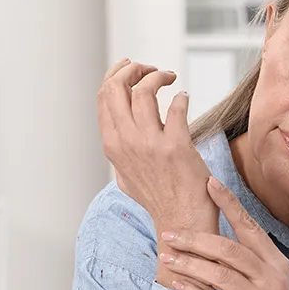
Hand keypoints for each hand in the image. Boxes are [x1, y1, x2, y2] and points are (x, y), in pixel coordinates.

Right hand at [98, 59, 218, 285]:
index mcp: (112, 145)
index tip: (131, 68)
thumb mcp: (125, 174)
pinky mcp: (176, 147)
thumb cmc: (159, 198)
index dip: (116, 75)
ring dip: (156, 76)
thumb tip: (117, 132)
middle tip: (150, 69)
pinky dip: (180, 97)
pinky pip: (175, 108)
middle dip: (132, 69)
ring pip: (143, 91)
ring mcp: (149, 144)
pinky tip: (184, 98)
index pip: (104, 96)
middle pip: (117, 87)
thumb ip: (120, 150)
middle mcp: (126, 142)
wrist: (181, 221)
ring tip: (169, 77)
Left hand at [161, 177, 288, 289]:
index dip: (229, 204)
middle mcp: (272, 278)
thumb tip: (216, 237)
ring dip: (188, 264)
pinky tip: (177, 285)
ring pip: (219, 274)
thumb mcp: (269, 285)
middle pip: (229, 249)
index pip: (250, 227)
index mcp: (276, 264)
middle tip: (170, 234)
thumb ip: (250, 263)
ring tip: (166, 258)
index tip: (209, 183)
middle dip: (196, 239)